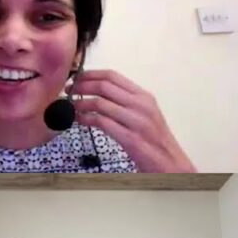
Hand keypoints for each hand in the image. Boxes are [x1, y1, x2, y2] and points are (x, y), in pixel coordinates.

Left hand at [67, 70, 195, 171]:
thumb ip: (123, 102)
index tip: (75, 78)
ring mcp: (136, 121)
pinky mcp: (130, 137)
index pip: (113, 76)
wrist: (169, 163)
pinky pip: (101, 122)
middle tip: (68, 90)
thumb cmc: (152, 139)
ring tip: (70, 106)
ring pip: (100, 103)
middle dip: (81, 86)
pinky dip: (85, 119)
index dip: (90, 74)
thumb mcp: (142, 114)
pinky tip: (78, 119)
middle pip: (104, 86)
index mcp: (144, 96)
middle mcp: (141, 105)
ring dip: (80, 103)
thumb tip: (96, 93)